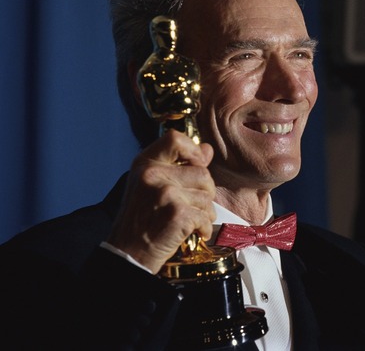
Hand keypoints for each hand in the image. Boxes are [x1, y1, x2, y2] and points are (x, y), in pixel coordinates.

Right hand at [107, 130, 215, 273]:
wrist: (128, 253)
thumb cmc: (141, 220)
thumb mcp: (151, 185)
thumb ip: (179, 165)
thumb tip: (207, 149)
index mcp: (145, 163)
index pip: (175, 139)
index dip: (193, 151)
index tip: (196, 166)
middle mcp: (153, 174)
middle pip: (203, 173)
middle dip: (204, 193)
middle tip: (189, 206)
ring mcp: (165, 193)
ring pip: (207, 196)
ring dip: (204, 212)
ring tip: (188, 220)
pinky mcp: (177, 213)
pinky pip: (206, 216)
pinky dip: (203, 228)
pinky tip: (191, 232)